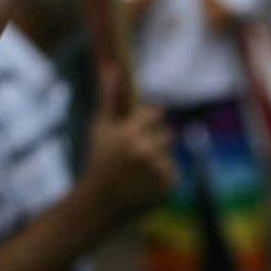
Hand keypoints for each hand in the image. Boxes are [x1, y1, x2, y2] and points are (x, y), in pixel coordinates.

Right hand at [78, 65, 175, 217]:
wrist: (99, 202)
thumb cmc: (98, 159)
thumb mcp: (100, 127)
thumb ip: (109, 97)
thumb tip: (111, 67)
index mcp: (129, 133)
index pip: (154, 114)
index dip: (147, 122)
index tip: (137, 131)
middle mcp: (145, 150)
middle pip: (167, 134)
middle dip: (153, 142)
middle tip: (134, 156)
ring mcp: (158, 170)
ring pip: (169, 154)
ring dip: (158, 160)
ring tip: (136, 173)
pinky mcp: (168, 186)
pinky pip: (173, 172)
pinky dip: (163, 177)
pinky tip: (143, 184)